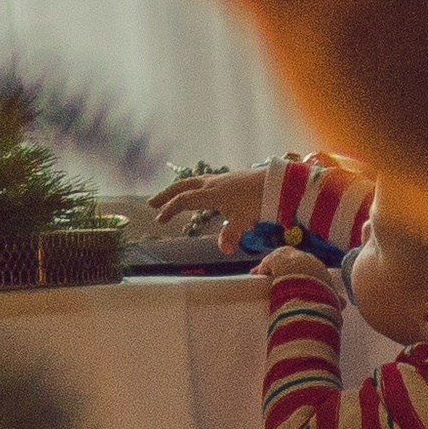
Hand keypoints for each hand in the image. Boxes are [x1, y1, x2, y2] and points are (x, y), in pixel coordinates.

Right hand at [148, 164, 270, 253]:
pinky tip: (196, 195)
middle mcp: (212, 183)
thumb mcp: (245, 219)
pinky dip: (193, 188)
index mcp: (212, 193)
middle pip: (183, 186)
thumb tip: (224, 250)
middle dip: (166, 195)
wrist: (275, 181)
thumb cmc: (259, 200)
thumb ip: (232, 234)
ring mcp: (219, 179)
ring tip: (170, 199)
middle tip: (152, 204)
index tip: (160, 219)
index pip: (185, 200)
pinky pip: (203, 182)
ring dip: (178, 189)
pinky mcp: (227, 178)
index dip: (171, 209)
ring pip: (192, 182)